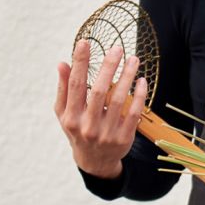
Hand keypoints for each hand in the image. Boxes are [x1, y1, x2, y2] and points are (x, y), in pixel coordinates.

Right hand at [54, 39, 146, 177]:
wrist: (95, 161)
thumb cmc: (78, 129)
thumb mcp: (64, 113)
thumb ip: (63, 89)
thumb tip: (62, 63)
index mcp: (71, 117)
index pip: (75, 85)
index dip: (80, 63)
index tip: (85, 42)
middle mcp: (87, 126)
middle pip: (99, 91)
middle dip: (108, 67)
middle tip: (117, 48)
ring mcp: (107, 133)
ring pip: (119, 100)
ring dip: (127, 77)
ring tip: (134, 59)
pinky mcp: (124, 138)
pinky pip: (134, 113)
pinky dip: (140, 96)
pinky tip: (142, 80)